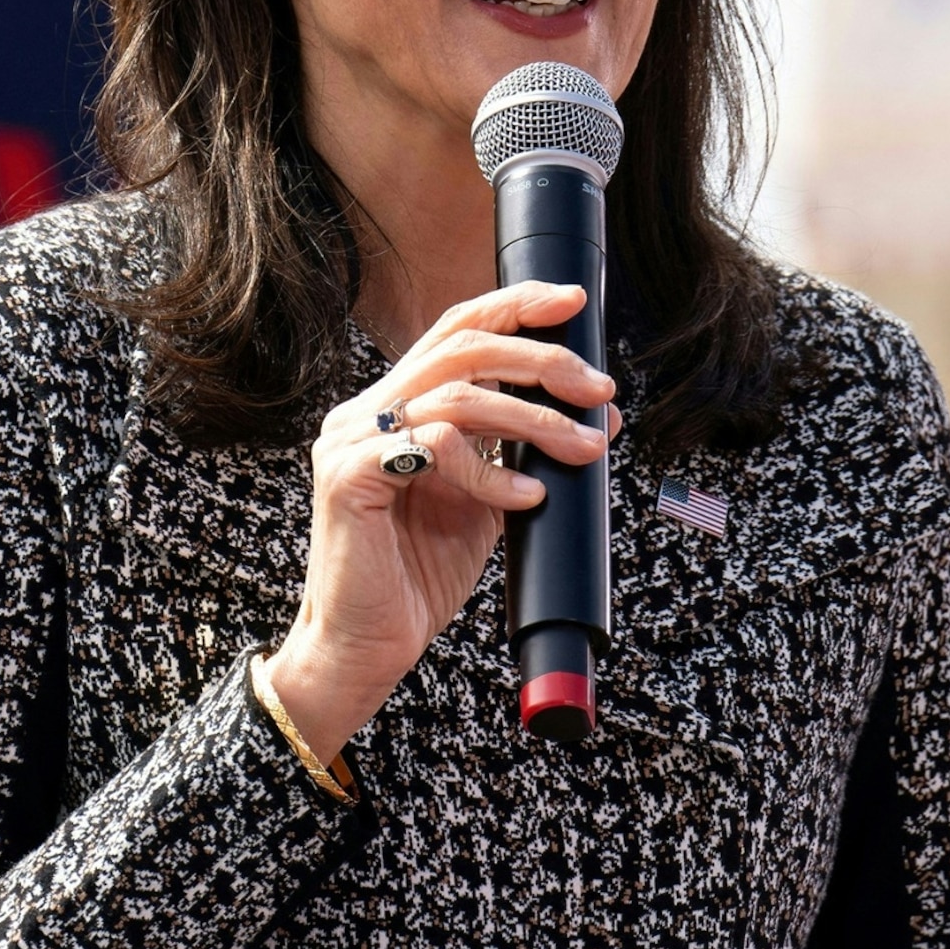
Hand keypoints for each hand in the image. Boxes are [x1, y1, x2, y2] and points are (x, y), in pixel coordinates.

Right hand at [259, 282, 618, 761]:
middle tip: (597, 391)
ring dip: (533, 418)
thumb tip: (600, 416)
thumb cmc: (418, 576)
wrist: (367, 646)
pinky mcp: (349, 476)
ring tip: (580, 449)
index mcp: (392, 407)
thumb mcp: (489, 501)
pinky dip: (490, 470)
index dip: (514, 306)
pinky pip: (435, 447)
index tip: (573, 302)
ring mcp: (350, 441)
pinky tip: (524, 497)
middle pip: (461, 346)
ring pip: (455, 393)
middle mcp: (365, 412)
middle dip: (541, 359)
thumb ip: (525, 453)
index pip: (455, 332)